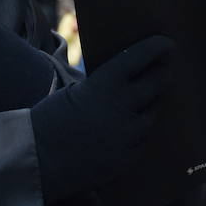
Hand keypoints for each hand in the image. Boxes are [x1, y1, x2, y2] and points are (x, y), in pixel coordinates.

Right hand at [30, 35, 172, 201]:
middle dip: (161, 75)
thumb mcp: (76, 91)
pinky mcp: (127, 159)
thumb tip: (129, 78)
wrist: (37, 161)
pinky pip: (142, 141)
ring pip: (152, 114)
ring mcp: (128, 136)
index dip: (157, 48)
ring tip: (143, 102)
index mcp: (105, 85)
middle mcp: (123, 109)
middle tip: (163, 70)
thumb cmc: (50, 120)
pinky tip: (128, 131)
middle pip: (157, 84)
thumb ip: (105, 86)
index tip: (168, 44)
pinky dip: (138, 134)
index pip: (140, 57)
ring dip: (149, 106)